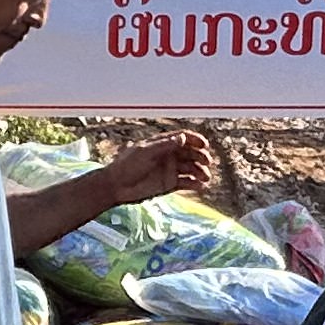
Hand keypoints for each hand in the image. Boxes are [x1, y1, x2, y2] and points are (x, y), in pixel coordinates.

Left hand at [101, 132, 216, 207]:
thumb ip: (164, 145)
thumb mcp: (145, 152)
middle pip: (191, 153)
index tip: (204, 145)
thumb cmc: (127, 165)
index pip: (183, 138)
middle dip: (201, 157)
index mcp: (162, 144)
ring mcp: (169, 170)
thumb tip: (182, 137)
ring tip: (206, 177)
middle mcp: (168, 156)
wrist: (116, 186)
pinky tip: (201, 186)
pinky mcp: (169, 184)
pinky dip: (195, 184)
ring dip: (200, 171)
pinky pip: (186, 183)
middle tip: (207, 162)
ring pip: (191, 168)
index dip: (195, 140)